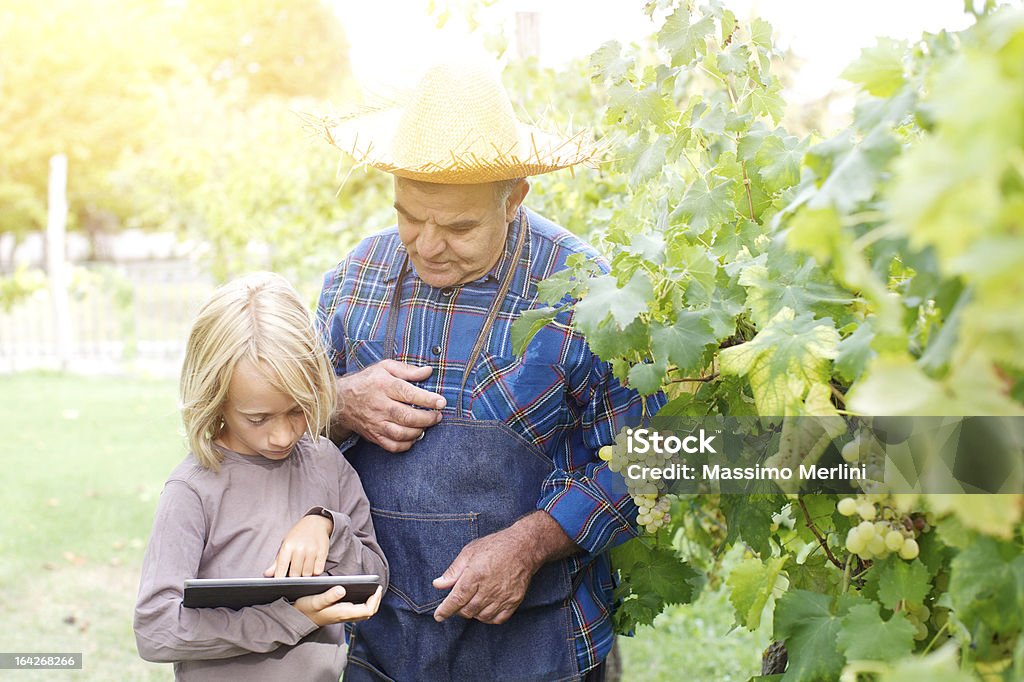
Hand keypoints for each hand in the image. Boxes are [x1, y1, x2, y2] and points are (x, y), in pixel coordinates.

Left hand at [264, 514, 331, 577]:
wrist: (316, 522)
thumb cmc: (298, 535)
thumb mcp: (285, 545)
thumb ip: (277, 561)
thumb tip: (267, 574)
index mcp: (288, 546)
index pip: (281, 568)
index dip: (279, 578)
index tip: (279, 584)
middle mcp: (300, 548)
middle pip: (295, 574)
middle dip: (294, 577)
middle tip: (294, 574)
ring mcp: (312, 550)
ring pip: (307, 574)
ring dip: (305, 575)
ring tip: (303, 569)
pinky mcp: (323, 552)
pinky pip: (318, 570)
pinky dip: (315, 572)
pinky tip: (312, 566)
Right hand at [296, 585, 383, 626]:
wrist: (296, 618)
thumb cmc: (305, 609)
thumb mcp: (315, 600)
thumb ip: (329, 596)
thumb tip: (342, 589)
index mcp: (342, 613)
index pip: (367, 610)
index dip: (375, 600)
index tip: (377, 588)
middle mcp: (344, 616)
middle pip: (368, 613)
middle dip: (375, 601)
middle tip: (377, 588)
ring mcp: (342, 616)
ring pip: (362, 613)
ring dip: (370, 603)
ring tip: (372, 590)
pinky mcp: (338, 614)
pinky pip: (356, 611)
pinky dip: (362, 604)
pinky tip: (360, 594)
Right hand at [335, 360, 445, 451]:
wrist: (341, 400)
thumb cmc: (367, 381)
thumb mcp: (385, 367)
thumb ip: (407, 370)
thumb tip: (428, 371)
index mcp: (383, 386)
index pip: (408, 394)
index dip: (427, 399)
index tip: (441, 402)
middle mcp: (379, 406)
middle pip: (406, 416)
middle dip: (427, 418)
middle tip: (438, 416)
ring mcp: (376, 423)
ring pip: (401, 433)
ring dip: (418, 432)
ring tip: (427, 425)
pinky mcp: (374, 436)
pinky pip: (392, 446)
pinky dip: (407, 444)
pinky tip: (413, 436)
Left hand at [432, 512, 577, 623]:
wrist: (523, 548)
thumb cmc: (495, 547)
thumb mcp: (469, 552)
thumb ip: (453, 571)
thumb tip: (438, 584)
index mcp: (475, 576)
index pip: (456, 600)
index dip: (445, 610)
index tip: (438, 616)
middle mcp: (488, 589)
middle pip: (467, 611)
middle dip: (458, 610)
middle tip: (458, 601)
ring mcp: (502, 597)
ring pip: (481, 617)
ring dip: (473, 613)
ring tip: (472, 602)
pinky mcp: (513, 602)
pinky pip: (497, 619)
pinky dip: (488, 617)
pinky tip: (485, 608)